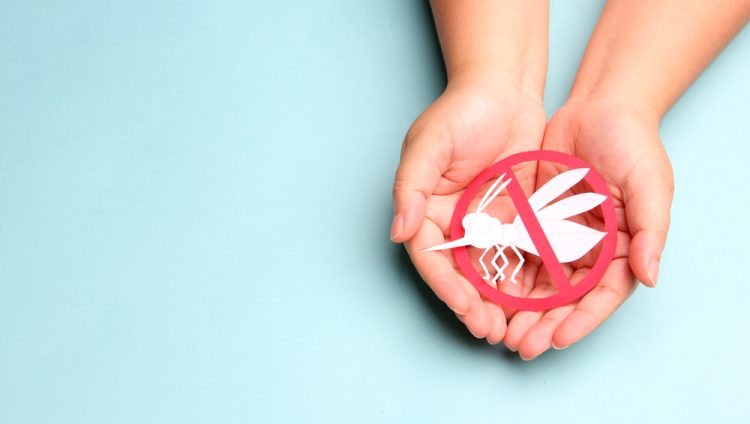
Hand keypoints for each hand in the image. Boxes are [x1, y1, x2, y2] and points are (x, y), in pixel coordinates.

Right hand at [391, 74, 545, 343]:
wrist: (505, 88)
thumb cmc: (462, 110)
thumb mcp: (428, 145)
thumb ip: (410, 188)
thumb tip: (398, 232)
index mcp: (426, 208)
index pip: (432, 257)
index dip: (447, 287)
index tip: (466, 309)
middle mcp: (453, 221)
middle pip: (460, 273)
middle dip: (475, 304)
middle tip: (492, 331)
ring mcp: (485, 221)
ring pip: (490, 270)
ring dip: (499, 301)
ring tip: (514, 328)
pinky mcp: (514, 216)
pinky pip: (519, 252)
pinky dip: (524, 278)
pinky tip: (536, 300)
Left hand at [504, 98, 673, 358]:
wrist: (597, 107)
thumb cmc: (632, 142)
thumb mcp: (650, 183)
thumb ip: (651, 230)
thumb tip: (649, 277)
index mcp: (622, 248)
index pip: (601, 295)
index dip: (581, 320)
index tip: (557, 339)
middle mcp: (590, 249)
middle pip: (566, 298)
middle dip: (544, 324)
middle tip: (521, 345)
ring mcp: (560, 237)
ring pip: (539, 283)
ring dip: (522, 309)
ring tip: (502, 330)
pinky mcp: (534, 221)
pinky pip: (518, 253)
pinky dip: (506, 275)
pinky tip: (488, 293)